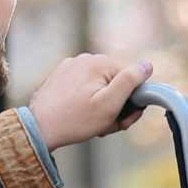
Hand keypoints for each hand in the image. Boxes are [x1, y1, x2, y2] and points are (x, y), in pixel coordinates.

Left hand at [28, 55, 151, 150]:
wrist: (40, 129)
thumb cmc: (76, 120)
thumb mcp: (110, 104)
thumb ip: (130, 82)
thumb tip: (147, 65)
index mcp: (100, 62)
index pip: (129, 82)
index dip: (129, 104)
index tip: (120, 121)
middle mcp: (85, 58)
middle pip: (114, 84)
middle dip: (114, 106)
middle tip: (105, 125)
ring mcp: (71, 66)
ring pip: (99, 87)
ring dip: (101, 106)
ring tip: (90, 122)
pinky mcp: (61, 76)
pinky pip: (83, 87)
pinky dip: (85, 101)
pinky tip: (79, 115)